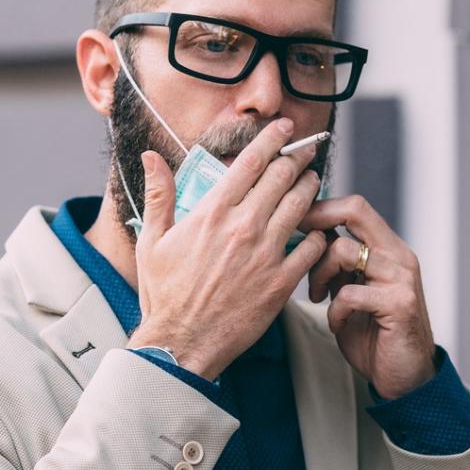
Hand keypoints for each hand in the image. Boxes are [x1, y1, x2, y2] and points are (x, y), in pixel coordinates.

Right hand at [130, 117, 327, 378]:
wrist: (181, 342)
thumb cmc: (163, 294)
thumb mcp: (151, 240)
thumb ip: (158, 194)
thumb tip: (151, 157)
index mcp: (213, 212)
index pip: (251, 161)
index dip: (272, 138)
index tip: (285, 127)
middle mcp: (243, 227)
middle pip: (282, 177)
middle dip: (298, 157)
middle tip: (307, 150)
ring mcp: (266, 254)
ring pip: (301, 206)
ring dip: (310, 187)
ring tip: (313, 179)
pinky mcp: (281, 282)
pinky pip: (311, 248)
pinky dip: (317, 234)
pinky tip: (317, 229)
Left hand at [300, 195, 437, 397]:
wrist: (406, 377)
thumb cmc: (376, 336)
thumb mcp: (352, 292)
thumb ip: (338, 266)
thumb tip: (308, 239)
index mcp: (389, 250)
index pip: (356, 207)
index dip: (321, 207)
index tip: (296, 222)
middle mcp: (399, 256)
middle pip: (356, 211)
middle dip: (317, 221)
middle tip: (297, 242)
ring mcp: (402, 279)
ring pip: (346, 252)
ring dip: (320, 274)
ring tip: (318, 296)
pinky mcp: (399, 304)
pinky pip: (351, 294)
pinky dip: (335, 310)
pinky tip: (338, 323)